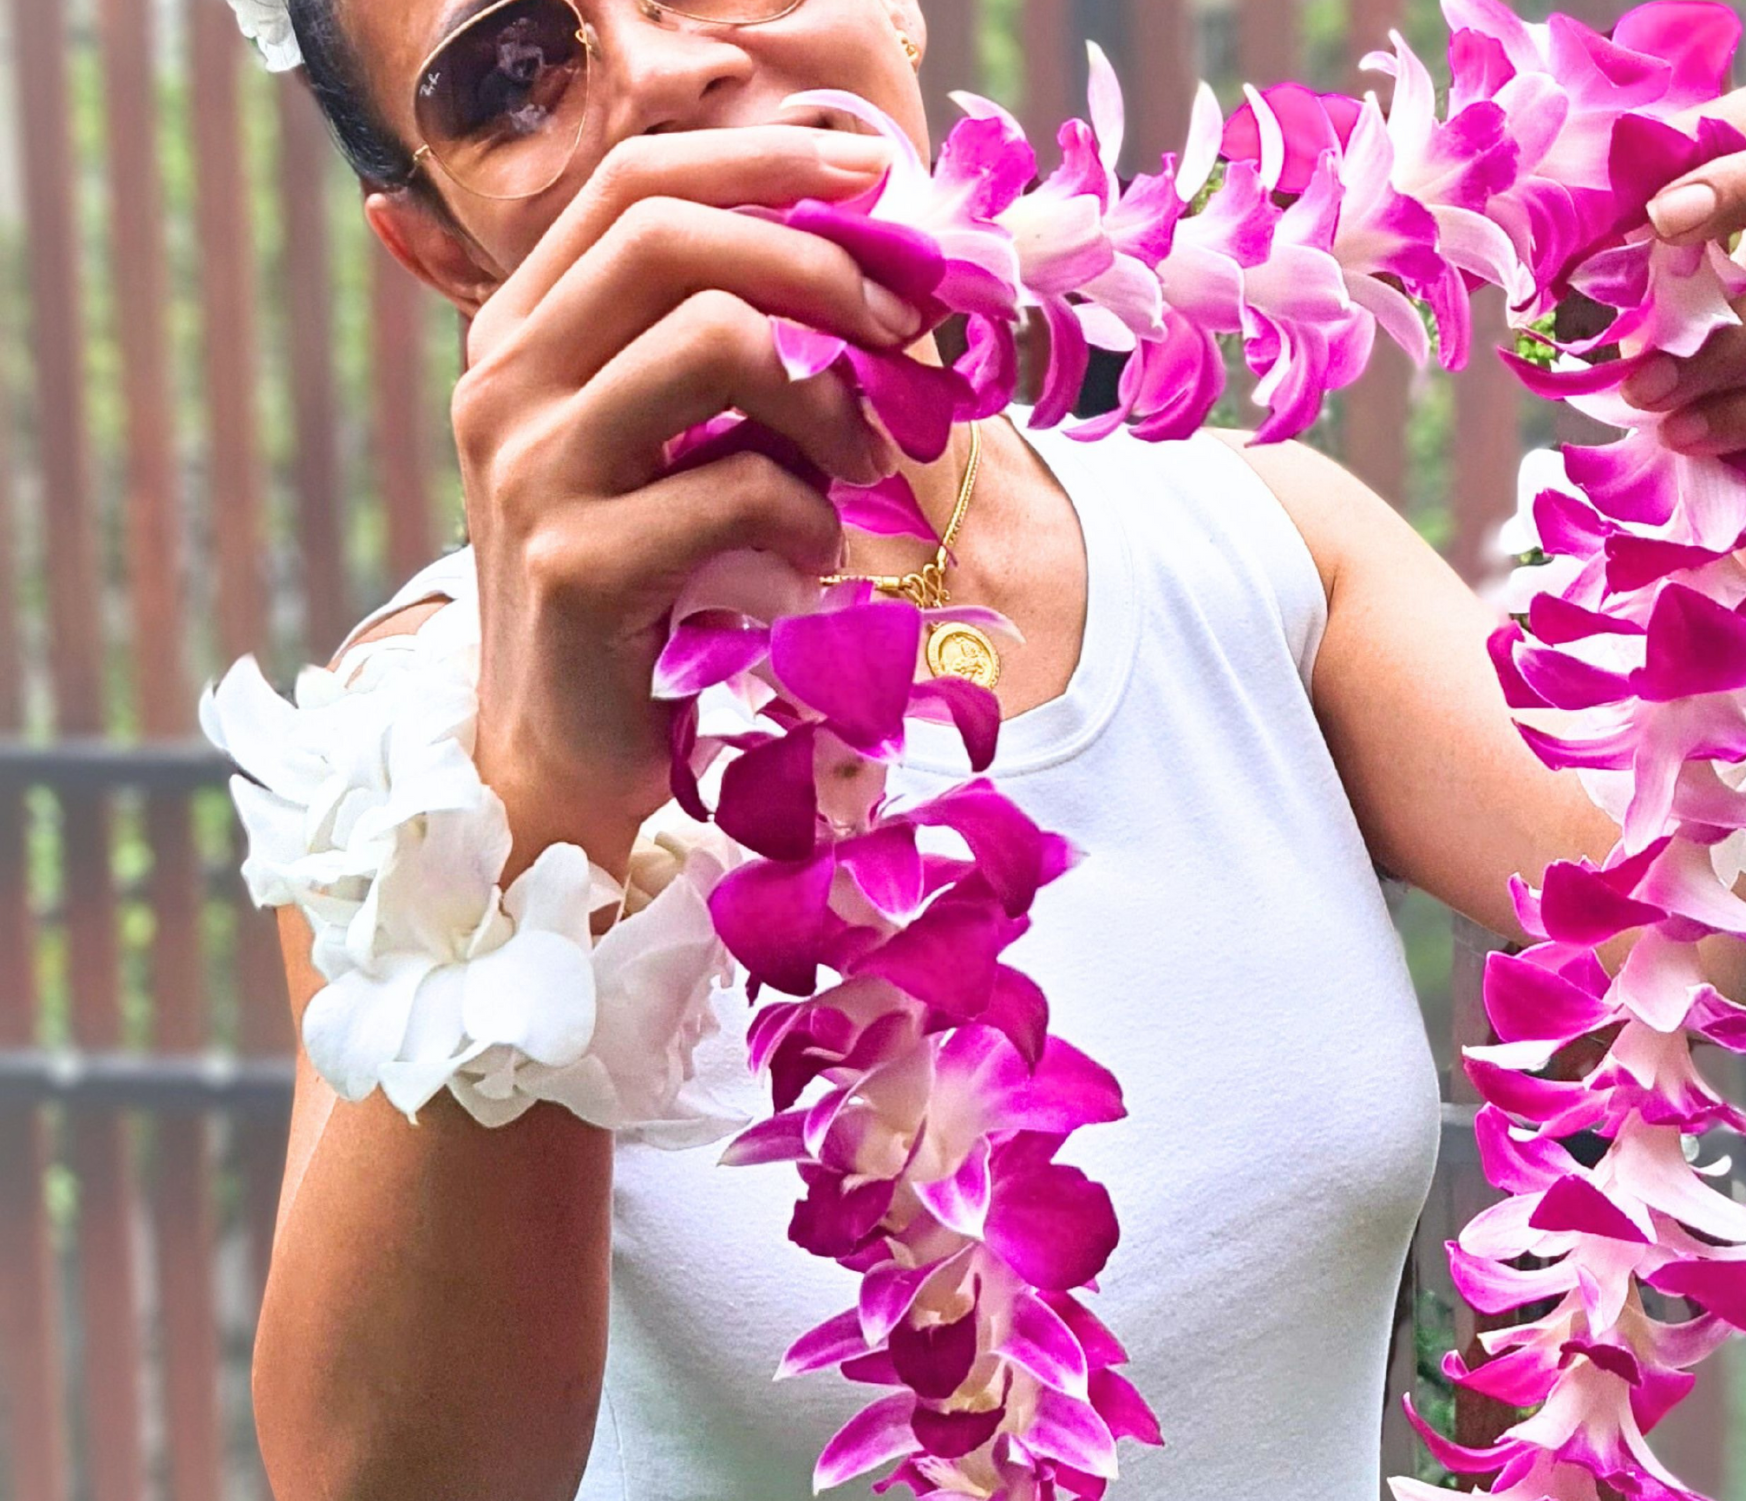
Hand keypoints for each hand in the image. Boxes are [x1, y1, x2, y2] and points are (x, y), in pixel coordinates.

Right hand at [450, 126, 921, 873]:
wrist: (568, 755)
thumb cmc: (646, 595)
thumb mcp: (672, 452)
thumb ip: (725, 358)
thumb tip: (865, 272)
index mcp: (526, 332)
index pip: (636, 182)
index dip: (762, 160)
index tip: (873, 178)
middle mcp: (506, 382)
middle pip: (671, 236)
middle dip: (814, 265)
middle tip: (899, 332)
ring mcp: (531, 471)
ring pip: (710, 341)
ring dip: (824, 401)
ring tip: (859, 467)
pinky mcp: (576, 566)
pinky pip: (734, 487)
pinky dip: (807, 517)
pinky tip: (814, 563)